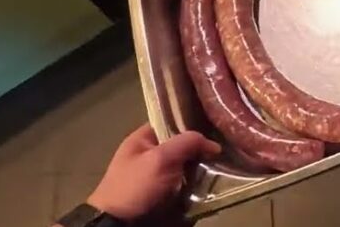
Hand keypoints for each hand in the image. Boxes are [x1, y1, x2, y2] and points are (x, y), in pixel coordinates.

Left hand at [86, 124, 220, 222]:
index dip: (191, 123)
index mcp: (143, 138)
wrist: (120, 223)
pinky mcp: (163, 191)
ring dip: (200, 168)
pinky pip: (185, 182)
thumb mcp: (161, 159)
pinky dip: (196, 183)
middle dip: (199, 149)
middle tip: (219, 152)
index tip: (213, 128)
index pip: (171, 122)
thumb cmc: (135, 185)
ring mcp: (156, 174)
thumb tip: (214, 144)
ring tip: (220, 167)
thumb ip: (187, 143)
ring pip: (185, 164)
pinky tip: (210, 181)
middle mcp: (150, 153)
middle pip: (181, 145)